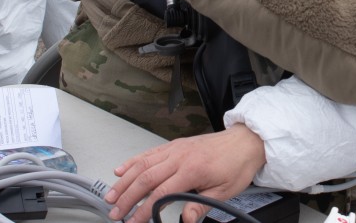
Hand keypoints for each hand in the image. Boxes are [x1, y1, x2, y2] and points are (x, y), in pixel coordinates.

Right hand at [106, 126, 266, 222]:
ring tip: (110, 196)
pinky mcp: (174, 145)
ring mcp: (175, 149)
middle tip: (115, 213)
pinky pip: (149, 153)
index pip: (160, 193)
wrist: (245, 141)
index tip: (132, 222)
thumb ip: (201, 206)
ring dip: (124, 181)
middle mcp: (179, 157)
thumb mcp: (224, 192)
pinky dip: (133, 162)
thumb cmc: (236, 165)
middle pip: (145, 178)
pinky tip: (121, 170)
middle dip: (126, 197)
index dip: (143, 210)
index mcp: (192, 170)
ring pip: (142, 164)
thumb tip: (186, 220)